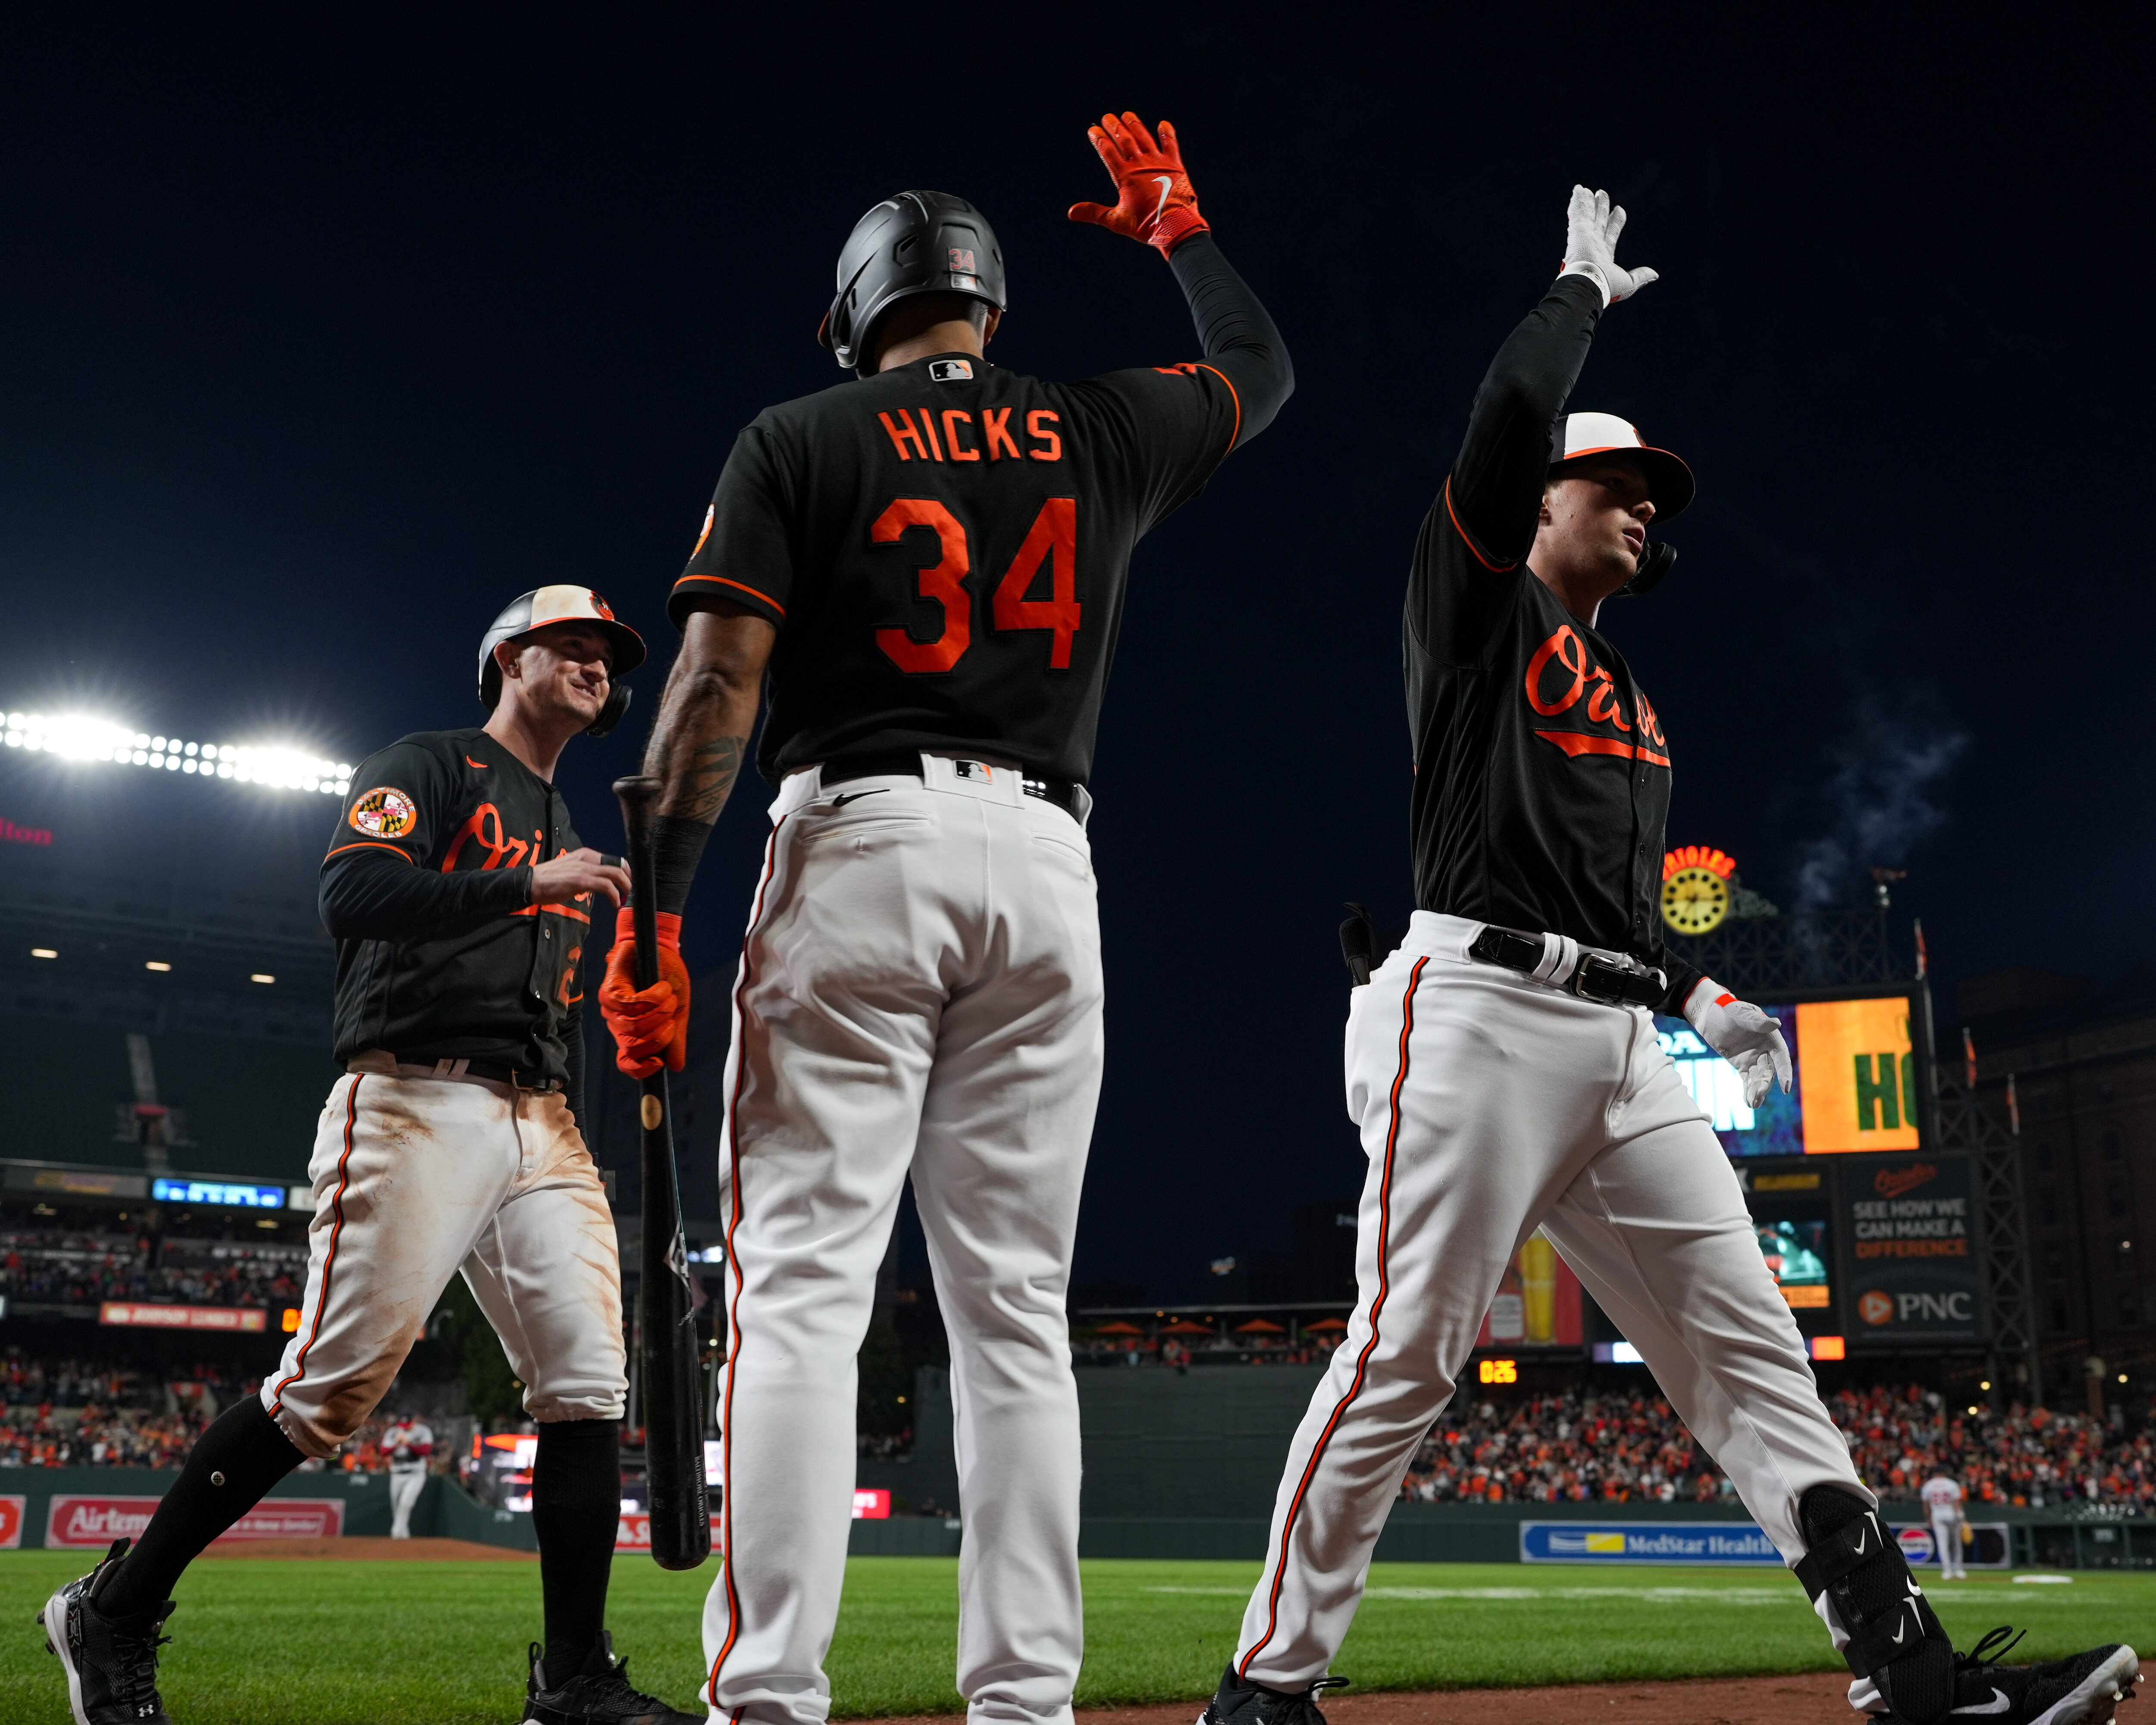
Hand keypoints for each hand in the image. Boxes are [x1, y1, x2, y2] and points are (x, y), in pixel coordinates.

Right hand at [530, 849, 629, 909]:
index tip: (629, 881)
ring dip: (625, 887)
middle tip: (631, 890)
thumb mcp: (572, 869)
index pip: (613, 859)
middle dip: (629, 878)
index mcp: (585, 854)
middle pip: (618, 865)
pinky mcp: (581, 880)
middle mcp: (587, 858)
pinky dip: (614, 895)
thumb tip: (599, 882)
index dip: (625, 871)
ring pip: (615, 874)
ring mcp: (584, 868)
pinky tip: (615, 903)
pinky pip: (606, 886)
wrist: (530, 883)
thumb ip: (586, 872)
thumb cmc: (549, 879)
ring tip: (626, 897)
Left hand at [600, 907, 689, 1076]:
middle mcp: (617, 1025)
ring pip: (633, 1027)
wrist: (662, 948)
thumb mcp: (678, 1011)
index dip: (641, 1069)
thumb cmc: (668, 979)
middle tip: (673, 1017)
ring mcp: (610, 1008)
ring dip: (659, 1013)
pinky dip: (652, 998)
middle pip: (633, 1048)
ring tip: (669, 997)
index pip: (628, 1063)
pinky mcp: (609, 990)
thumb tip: (676, 1067)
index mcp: (633, 1035)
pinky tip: (662, 987)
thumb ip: (675, 1038)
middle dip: (660, 1035)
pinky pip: (630, 1005)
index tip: (659, 1064)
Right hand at [1067, 112, 1209, 256]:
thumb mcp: (1116, 220)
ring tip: (1127, 115)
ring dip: (1135, 125)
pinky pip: (1170, 144)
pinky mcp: (1175, 165)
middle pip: (1125, 139)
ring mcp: (1158, 162)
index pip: (1108, 151)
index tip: (1093, 130)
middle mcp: (1140, 164)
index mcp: (1125, 176)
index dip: (1099, 139)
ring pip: (1144, 137)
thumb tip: (1071, 212)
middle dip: (1114, 126)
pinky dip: (1166, 134)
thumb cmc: (1146, 226)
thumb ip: (1094, 212)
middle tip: (1107, 117)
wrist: (1175, 226)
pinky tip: (1163, 124)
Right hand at [1562, 185, 1658, 302]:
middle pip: (1598, 220)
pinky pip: (1578, 212)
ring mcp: (1584, 236)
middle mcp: (1593, 244)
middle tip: (1601, 194)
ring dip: (1587, 202)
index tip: (1619, 210)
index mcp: (1603, 255)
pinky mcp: (1577, 230)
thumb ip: (1640, 276)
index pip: (1610, 233)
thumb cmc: (1605, 286)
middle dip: (1600, 208)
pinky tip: (1578, 190)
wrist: (1589, 284)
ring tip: (1586, 190)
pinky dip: (1577, 201)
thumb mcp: (1628, 282)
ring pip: (1587, 214)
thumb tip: (1655, 274)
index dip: (1616, 221)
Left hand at [1684, 979, 1791, 1108]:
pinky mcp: (1742, 1065)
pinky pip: (1748, 1080)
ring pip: (1759, 1078)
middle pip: (1769, 1071)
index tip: (1786, 1087)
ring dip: (1757, 1090)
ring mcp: (1754, 1058)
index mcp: (1770, 1037)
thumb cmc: (1727, 1010)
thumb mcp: (1740, 1014)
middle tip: (1758, 1095)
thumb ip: (1757, 1022)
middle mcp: (1766, 1050)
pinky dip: (1748, 1090)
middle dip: (1765, 1084)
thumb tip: (1776, 1024)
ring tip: (1753, 1103)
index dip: (1784, 1072)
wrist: (1710, 1015)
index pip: (1781, 1057)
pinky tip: (1749, 1103)